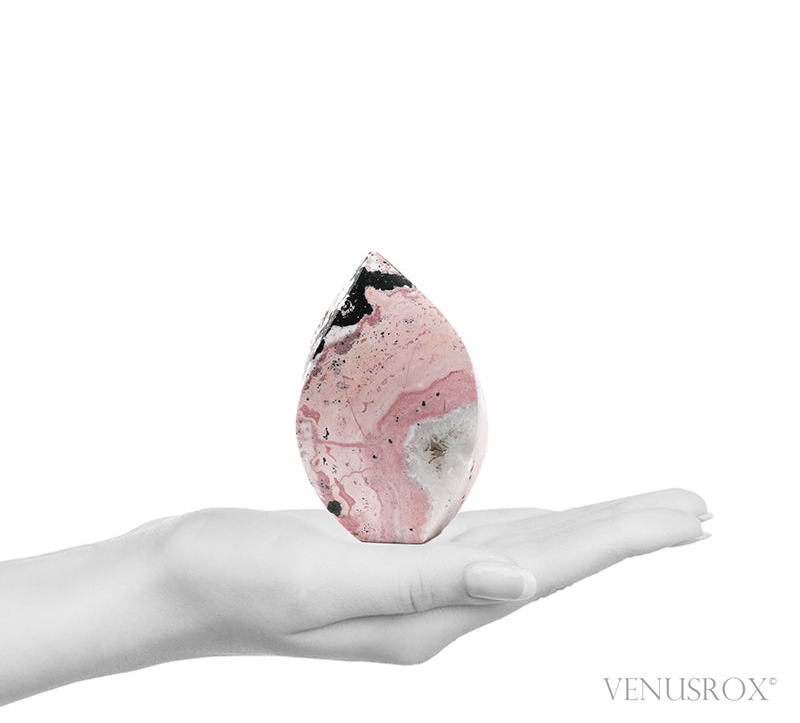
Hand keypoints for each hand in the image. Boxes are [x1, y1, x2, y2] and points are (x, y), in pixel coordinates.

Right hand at [155, 487, 709, 664]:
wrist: (182, 575)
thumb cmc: (238, 577)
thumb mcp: (327, 585)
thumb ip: (426, 584)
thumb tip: (523, 586)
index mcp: (432, 614)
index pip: (551, 568)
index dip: (623, 538)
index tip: (689, 518)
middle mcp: (438, 602)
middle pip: (555, 559)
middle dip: (627, 531)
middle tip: (695, 509)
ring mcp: (416, 578)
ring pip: (525, 546)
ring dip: (587, 525)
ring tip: (642, 514)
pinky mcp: (393, 554)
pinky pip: (481, 534)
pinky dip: (531, 521)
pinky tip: (550, 520)